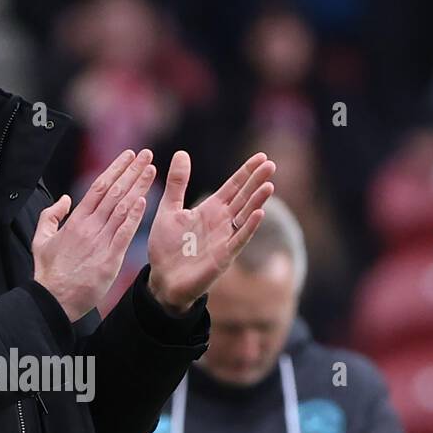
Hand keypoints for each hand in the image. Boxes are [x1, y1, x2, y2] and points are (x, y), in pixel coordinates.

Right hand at [32, 149, 155, 320]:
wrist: (53, 299)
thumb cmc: (48, 273)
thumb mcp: (41, 240)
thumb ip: (50, 216)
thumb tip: (64, 198)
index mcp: (75, 220)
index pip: (98, 187)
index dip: (115, 169)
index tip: (128, 156)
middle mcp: (89, 227)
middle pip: (114, 192)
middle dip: (131, 171)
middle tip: (146, 155)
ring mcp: (100, 242)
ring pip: (122, 209)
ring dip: (138, 188)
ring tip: (151, 170)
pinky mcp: (110, 260)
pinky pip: (124, 234)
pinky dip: (134, 217)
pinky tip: (144, 202)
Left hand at [147, 151, 274, 312]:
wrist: (162, 280)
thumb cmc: (166, 248)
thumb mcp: (168, 210)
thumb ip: (177, 184)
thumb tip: (181, 153)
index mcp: (209, 210)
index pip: (233, 187)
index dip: (246, 172)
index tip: (261, 156)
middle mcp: (221, 222)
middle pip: (243, 198)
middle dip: (256, 181)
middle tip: (271, 164)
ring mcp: (224, 239)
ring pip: (244, 216)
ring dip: (257, 201)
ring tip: (269, 185)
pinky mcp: (223, 257)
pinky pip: (238, 239)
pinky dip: (248, 227)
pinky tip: (259, 213)